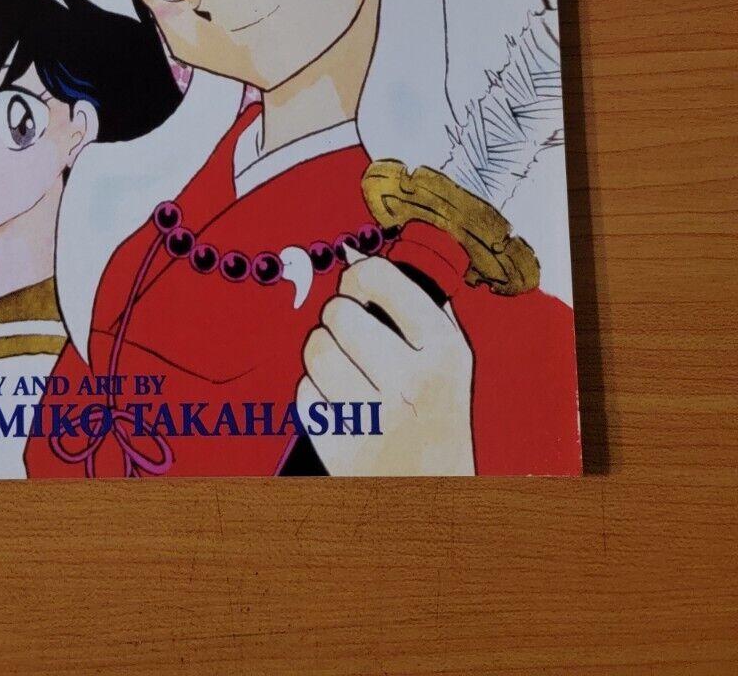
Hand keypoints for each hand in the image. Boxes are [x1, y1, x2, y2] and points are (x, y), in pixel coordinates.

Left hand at [297, 254, 474, 475]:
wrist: (437, 501)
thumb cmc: (439, 416)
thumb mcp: (451, 360)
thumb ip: (416, 302)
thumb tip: (357, 252)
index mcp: (444, 350)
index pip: (379, 277)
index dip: (359, 276)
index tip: (360, 287)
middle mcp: (411, 382)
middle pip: (337, 311)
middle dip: (339, 316)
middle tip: (352, 332)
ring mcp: (373, 418)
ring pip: (314, 349)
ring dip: (322, 351)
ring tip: (345, 367)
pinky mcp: (339, 447)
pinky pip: (302, 393)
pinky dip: (314, 392)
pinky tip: (339, 403)